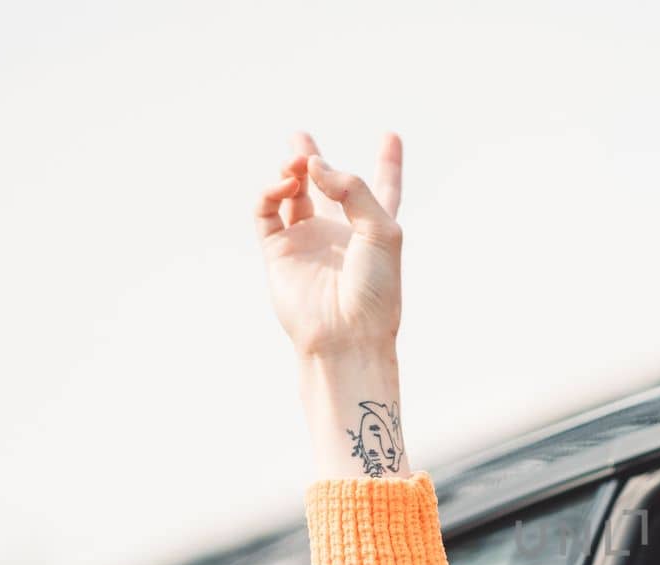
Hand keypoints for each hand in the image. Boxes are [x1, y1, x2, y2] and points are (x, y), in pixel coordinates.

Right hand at [256, 131, 403, 360]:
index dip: (388, 162)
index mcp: (375, 229)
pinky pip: (267, 211)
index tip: (392, 135)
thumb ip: (353, 189)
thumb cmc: (374, 288)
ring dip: (293, 171)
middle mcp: (340, 233)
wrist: (345, 333)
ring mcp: (308, 241)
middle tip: (302, 138)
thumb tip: (314, 163)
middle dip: (315, 161)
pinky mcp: (278, 251)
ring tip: (296, 160)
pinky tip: (286, 183)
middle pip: (327, 188)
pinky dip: (272, 192)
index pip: (383, 189)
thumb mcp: (381, 230)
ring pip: (294, 193)